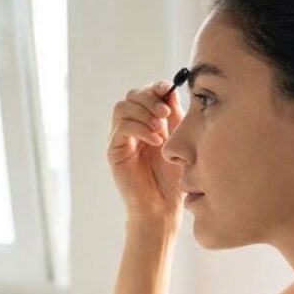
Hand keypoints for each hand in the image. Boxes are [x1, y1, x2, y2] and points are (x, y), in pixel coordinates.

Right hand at [107, 83, 185, 224]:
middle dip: (150, 99)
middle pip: (132, 95)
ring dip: (143, 113)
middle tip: (166, 114)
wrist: (163, 206)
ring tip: (161, 129)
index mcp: (148, 121)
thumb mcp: (179, 140)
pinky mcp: (114, 151)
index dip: (156, 88)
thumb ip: (175, 115)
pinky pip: (121, 128)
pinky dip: (140, 129)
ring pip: (122, 107)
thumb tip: (171, 90)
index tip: (170, 91)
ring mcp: (121, 138)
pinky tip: (156, 141)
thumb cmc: (173, 176)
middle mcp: (132, 127)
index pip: (146, 93)